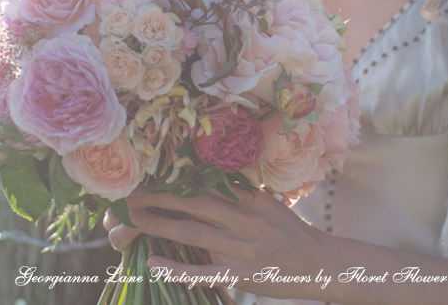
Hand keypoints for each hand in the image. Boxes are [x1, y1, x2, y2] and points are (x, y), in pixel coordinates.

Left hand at [103, 185, 336, 300]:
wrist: (320, 264)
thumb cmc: (290, 230)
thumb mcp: (268, 200)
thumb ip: (241, 188)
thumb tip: (213, 171)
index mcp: (249, 198)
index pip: (205, 182)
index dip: (175, 177)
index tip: (148, 171)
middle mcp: (243, 219)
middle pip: (192, 203)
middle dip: (157, 196)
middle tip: (127, 192)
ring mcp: (241, 249)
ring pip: (192, 233)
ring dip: (158, 225)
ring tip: (129, 219)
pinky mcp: (241, 276)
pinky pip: (204, 271)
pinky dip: (176, 267)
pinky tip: (152, 261)